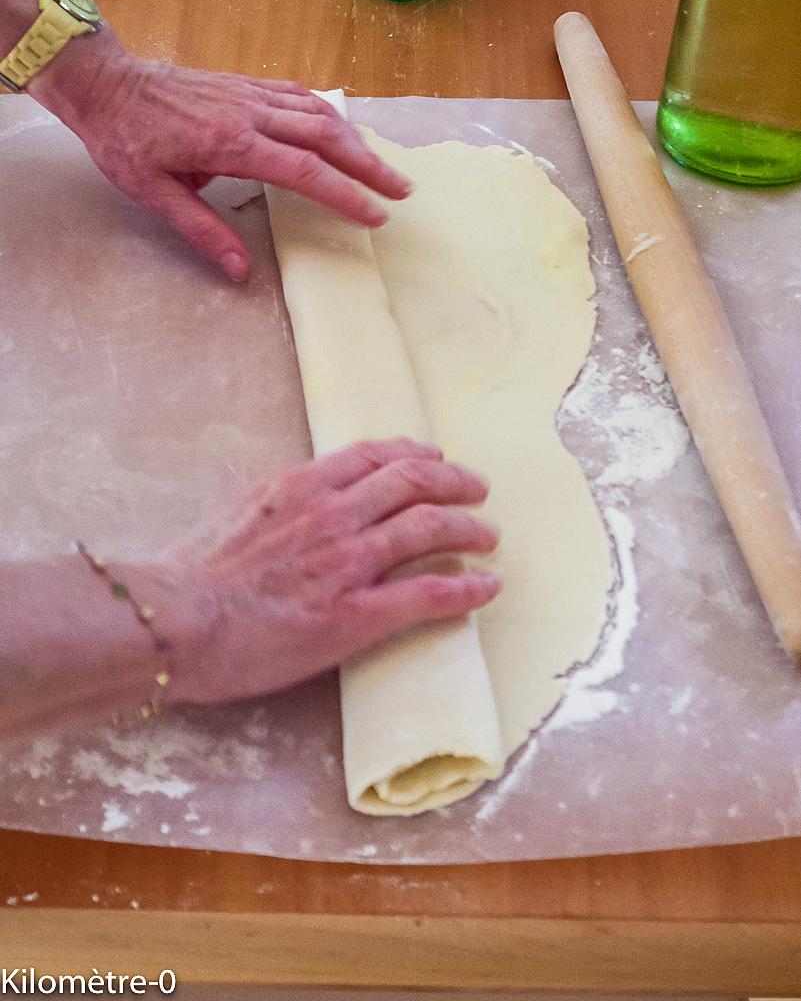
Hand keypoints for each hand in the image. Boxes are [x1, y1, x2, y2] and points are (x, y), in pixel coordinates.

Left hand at [29, 28, 409, 281]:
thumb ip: (202, 231)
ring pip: (319, 113)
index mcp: (231, 145)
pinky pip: (299, 96)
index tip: (374, 214)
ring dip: (356, 140)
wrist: (105, 83)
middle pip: (326, 137)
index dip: (345, 194)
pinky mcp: (246, 85)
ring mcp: (250, 95)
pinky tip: (341, 129)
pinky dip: (328, 113)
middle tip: (402, 189)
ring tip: (383, 165)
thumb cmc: (124, 140)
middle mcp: (250, 115)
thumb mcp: (153, 195)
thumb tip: (241, 270)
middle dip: (369, 166)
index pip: (304, 171)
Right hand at [166, 439, 500, 704]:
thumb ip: (281, 502)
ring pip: (431, 529)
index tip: (435, 459)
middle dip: (455, 483)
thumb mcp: (239, 511)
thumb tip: (304, 500)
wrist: (175, 620)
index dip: (415, 454)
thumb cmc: (191, 574)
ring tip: (489, 537)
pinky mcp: (357, 614)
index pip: (375, 455)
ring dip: (470, 530)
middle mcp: (334, 513)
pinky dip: (467, 587)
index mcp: (302, 485)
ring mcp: (349, 562)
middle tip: (477, 491)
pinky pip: (429, 592)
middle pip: (415, 483)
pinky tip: (487, 587)